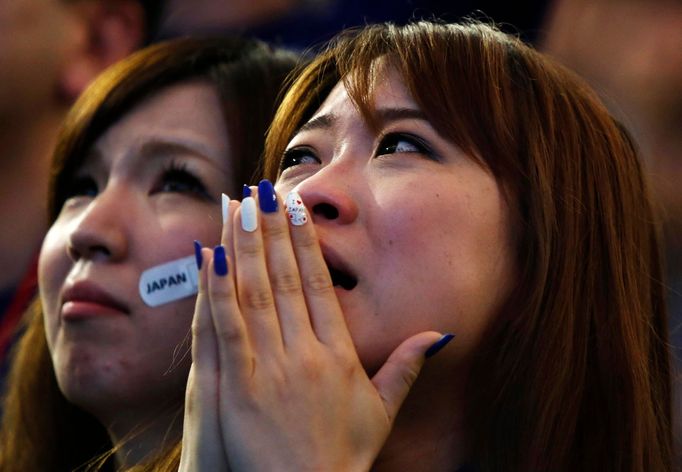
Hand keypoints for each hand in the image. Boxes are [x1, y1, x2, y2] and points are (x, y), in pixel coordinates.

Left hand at [186, 184, 443, 470]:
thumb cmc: (343, 456)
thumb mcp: (383, 411)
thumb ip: (406, 367)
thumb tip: (440, 334)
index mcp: (339, 354)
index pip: (319, 283)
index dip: (307, 241)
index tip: (298, 208)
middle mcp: (306, 352)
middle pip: (286, 277)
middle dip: (273, 229)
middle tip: (262, 190)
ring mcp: (270, 367)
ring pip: (255, 292)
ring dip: (245, 245)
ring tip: (238, 206)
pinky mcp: (238, 386)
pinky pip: (226, 326)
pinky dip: (218, 287)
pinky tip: (213, 254)